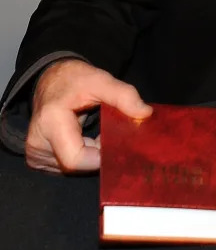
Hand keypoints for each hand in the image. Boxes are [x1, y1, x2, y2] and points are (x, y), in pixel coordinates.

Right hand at [25, 59, 151, 173]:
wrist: (51, 79)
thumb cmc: (75, 80)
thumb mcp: (101, 80)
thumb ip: (124, 96)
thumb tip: (145, 114)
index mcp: (51, 122)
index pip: (76, 159)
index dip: (100, 156)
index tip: (117, 140)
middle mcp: (37, 143)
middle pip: (76, 166)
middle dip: (99, 154)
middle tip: (111, 133)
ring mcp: (35, 154)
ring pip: (72, 169)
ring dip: (91, 155)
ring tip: (98, 133)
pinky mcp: (37, 159)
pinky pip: (65, 167)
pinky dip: (82, 155)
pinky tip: (87, 139)